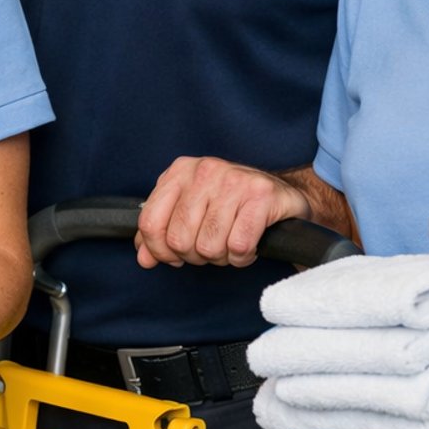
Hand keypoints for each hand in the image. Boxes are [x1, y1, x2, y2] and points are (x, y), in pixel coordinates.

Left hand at [134, 157, 309, 268]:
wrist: (284, 196)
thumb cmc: (234, 205)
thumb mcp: (192, 211)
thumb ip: (163, 232)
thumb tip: (144, 257)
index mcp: (180, 171)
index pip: (150, 222)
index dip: (160, 250)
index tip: (175, 256)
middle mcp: (204, 171)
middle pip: (179, 239)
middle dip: (196, 256)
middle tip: (212, 248)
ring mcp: (234, 181)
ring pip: (208, 246)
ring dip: (221, 257)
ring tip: (231, 243)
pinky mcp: (261, 196)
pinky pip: (238, 246)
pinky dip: (242, 257)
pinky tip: (248, 245)